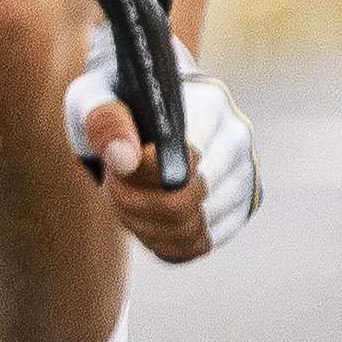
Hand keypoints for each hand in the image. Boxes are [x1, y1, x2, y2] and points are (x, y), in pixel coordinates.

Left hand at [66, 38, 256, 260]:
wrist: (153, 107)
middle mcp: (235, 139)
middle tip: (114, 194)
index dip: (139, 180)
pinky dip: (167, 243)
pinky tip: (147, 221)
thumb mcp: (98, 96)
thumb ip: (107, 123)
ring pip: (195, 230)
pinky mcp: (240, 204)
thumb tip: (123, 160)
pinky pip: (201, 244)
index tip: (114, 173)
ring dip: (148, 229)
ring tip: (127, 204)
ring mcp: (243, 174)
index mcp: (209, 104)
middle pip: (187, 203)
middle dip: (138, 208)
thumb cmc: (123, 100)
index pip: (182, 161)